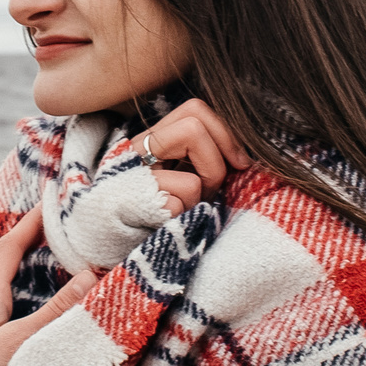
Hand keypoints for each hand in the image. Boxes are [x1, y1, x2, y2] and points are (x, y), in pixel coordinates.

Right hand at [131, 98, 252, 215]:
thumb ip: (199, 159)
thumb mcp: (181, 182)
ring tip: (188, 206)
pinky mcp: (136, 196)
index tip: (239, 162)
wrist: (122, 256)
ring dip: (203, 185)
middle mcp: (137, 149)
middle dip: (217, 154)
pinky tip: (172, 222)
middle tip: (213, 186)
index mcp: (150, 142)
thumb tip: (243, 154)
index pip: (194, 110)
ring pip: (192, 144)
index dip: (224, 132)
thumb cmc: (160, 220)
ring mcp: (134, 171)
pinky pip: (186, 191)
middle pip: (194, 119)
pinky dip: (189, 212)